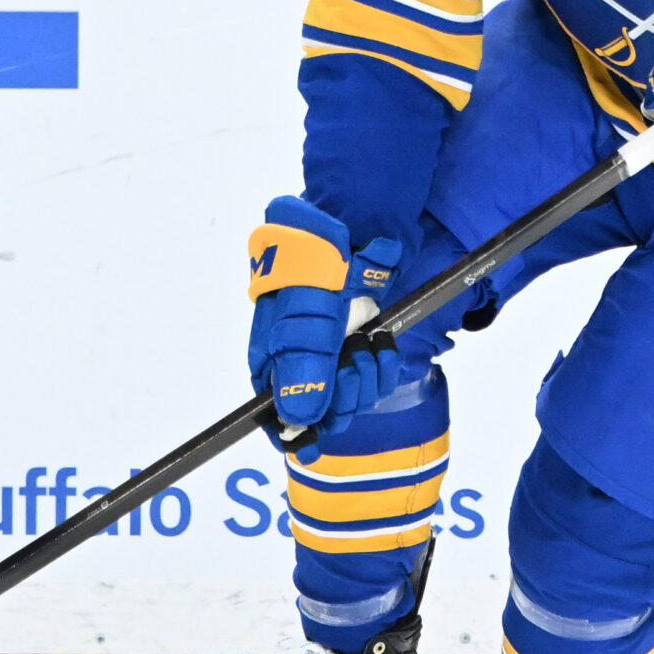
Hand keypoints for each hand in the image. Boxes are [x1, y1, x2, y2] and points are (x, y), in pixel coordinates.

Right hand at [246, 195, 403, 457]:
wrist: (362, 216)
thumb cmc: (322, 258)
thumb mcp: (309, 312)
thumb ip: (304, 364)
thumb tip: (298, 417)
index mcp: (270, 350)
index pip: (272, 409)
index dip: (292, 429)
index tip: (313, 438)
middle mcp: (297, 354)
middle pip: (315, 407)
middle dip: (341, 398)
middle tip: (354, 365)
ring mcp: (331, 347)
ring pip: (348, 394)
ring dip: (366, 379)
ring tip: (370, 346)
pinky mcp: (360, 338)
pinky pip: (372, 374)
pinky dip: (382, 365)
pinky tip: (383, 343)